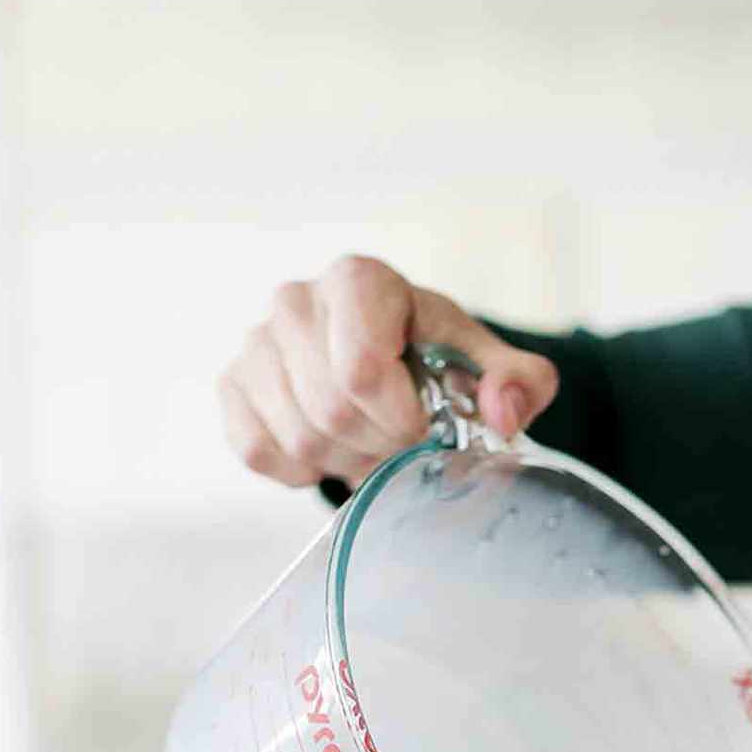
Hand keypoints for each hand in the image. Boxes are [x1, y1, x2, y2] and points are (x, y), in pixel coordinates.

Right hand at [218, 255, 560, 488]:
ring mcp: (255, 342)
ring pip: (300, 437)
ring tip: (369, 440)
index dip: (399, 417)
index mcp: (360, 281)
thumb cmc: (434, 359)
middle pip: (333, 410)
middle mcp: (295, 299)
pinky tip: (331, 447)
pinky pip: (259, 451)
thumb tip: (504, 413)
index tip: (422, 424)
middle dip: (379, 444)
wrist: (381, 359)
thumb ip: (520, 382)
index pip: (361, 369)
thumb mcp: (488, 364)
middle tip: (400, 441)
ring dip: (347, 459)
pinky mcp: (231, 385)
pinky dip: (302, 470)